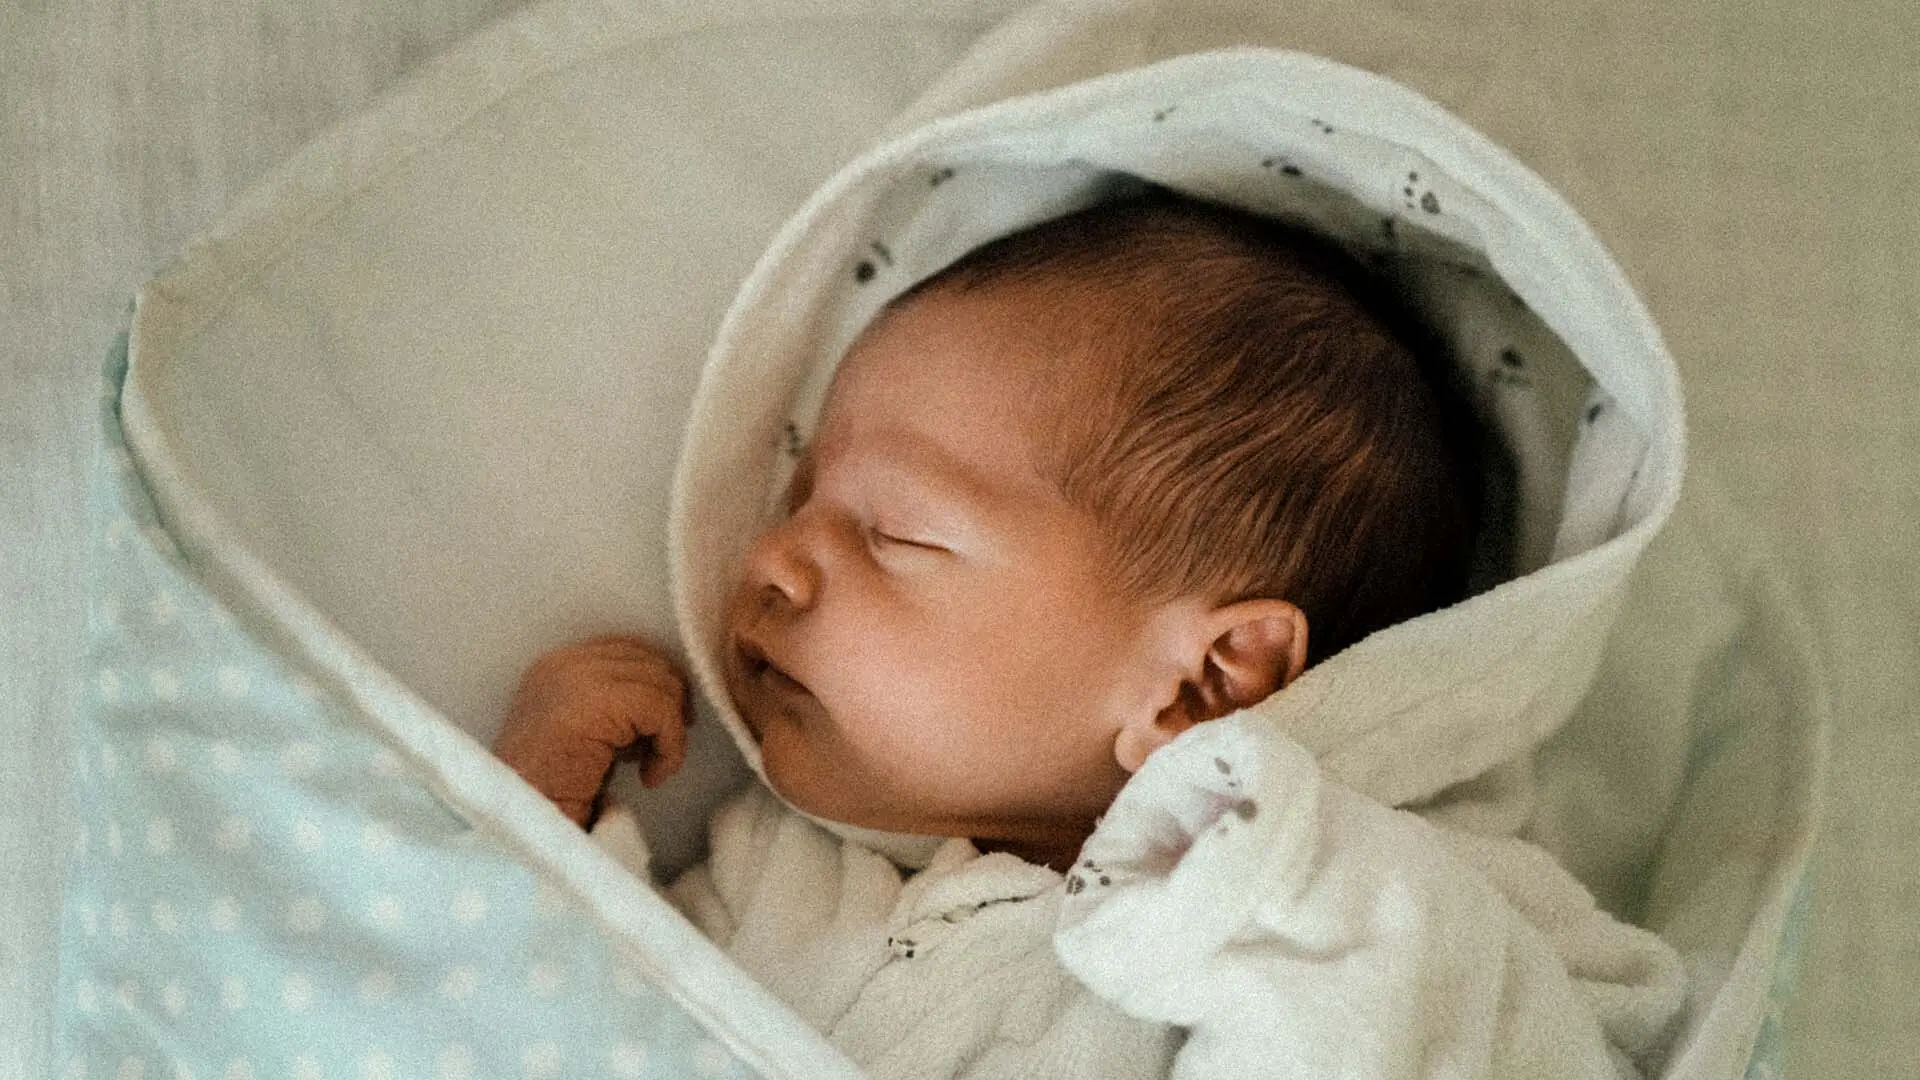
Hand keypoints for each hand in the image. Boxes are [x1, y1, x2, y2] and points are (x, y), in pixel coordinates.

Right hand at [492, 635, 690, 825]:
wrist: (519, 820)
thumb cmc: (550, 789)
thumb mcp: (581, 732)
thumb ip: (613, 704)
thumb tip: (670, 697)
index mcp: (557, 665)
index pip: (629, 650)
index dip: (656, 686)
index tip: (660, 728)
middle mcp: (565, 662)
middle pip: (650, 661)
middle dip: (668, 706)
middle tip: (660, 748)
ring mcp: (578, 677)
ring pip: (662, 684)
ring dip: (670, 732)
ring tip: (649, 766)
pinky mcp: (595, 702)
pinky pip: (661, 711)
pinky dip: (670, 747)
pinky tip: (649, 777)